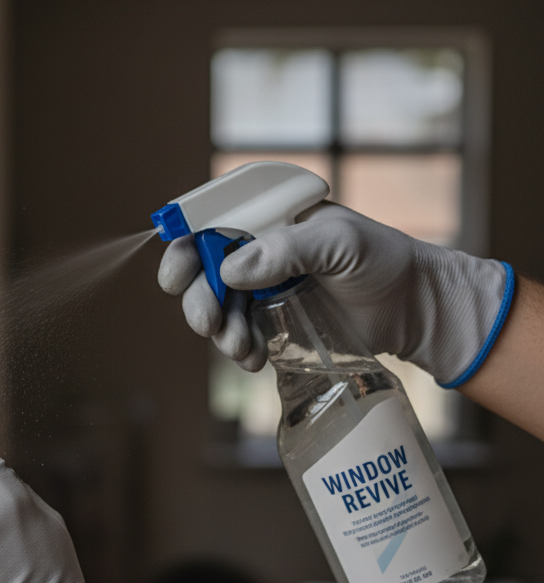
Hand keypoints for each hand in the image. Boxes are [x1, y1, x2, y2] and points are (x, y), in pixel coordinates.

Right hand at [158, 202, 512, 384]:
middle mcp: (256, 249)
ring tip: (241, 347)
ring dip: (218, 329)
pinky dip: (238, 348)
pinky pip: (237, 334)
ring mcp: (260, 287)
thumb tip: (229, 270)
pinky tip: (253, 358)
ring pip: (215, 306)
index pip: (209, 221)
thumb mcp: (339, 242)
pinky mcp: (270, 321)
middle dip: (197, 298)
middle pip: (201, 268)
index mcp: (267, 217)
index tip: (176, 273)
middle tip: (208, 322)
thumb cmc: (383, 260)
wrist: (413, 307)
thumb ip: (285, 250)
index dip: (183, 243)